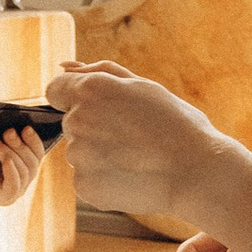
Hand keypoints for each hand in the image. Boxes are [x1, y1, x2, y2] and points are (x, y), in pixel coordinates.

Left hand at [0, 121, 53, 210]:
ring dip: (10, 153)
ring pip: (23, 172)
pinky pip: (13, 187)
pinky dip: (12, 172)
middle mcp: (22, 180)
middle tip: (8, 131)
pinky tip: (6, 160)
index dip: (34, 140)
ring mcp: (13, 192)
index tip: (27, 126)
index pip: (37, 154)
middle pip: (32, 163)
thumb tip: (15, 124)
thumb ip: (4, 136)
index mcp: (22, 165)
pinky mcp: (1, 199)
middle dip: (21, 145)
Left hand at [52, 61, 215, 221]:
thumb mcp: (142, 86)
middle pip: (71, 123)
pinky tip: (131, 177)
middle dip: (93, 127)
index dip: (75, 98)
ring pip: (80, 153)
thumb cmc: (175, 124)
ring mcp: (79, 156)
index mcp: (90, 90)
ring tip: (135, 158)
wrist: (196, 172)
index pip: (55, 89)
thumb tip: (65, 66)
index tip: (99, 109)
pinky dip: (104, 180)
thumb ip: (99, 72)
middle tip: (132, 137)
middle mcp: (77, 120)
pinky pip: (86, 179)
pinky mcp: (84, 186)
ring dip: (99, 155)